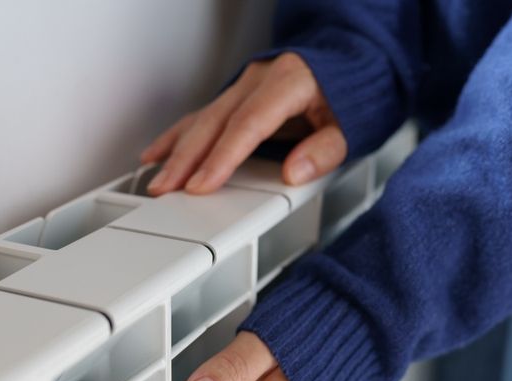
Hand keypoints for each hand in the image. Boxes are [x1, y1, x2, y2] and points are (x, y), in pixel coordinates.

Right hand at [140, 53, 346, 195]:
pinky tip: (158, 153)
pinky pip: (203, 116)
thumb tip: (294, 173)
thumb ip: (324, 150)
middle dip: (186, 159)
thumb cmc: (353, 93)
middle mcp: (259, 79)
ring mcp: (245, 85)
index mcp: (289, 81)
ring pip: (203, 119)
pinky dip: (179, 136)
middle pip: (216, 122)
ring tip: (156, 178)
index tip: (202, 184)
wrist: (355, 61)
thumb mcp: (352, 125)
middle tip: (165, 188)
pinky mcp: (238, 95)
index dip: (222, 157)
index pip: (248, 124)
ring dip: (177, 151)